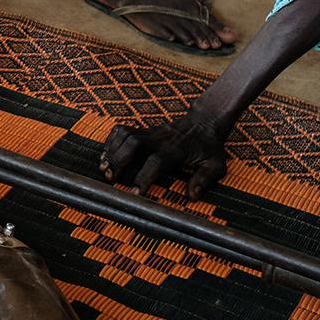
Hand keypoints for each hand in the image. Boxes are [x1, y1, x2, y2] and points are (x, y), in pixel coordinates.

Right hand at [100, 113, 230, 199]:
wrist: (204, 123)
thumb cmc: (209, 148)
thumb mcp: (216, 164)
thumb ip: (204, 179)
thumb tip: (192, 196)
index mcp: (176, 150)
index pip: (156, 162)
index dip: (144, 177)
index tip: (135, 193)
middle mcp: (160, 139)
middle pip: (134, 143)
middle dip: (119, 159)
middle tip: (109, 176)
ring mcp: (150, 132)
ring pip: (126, 134)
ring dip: (112, 150)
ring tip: (103, 166)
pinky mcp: (144, 130)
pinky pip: (123, 130)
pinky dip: (111, 140)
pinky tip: (106, 153)